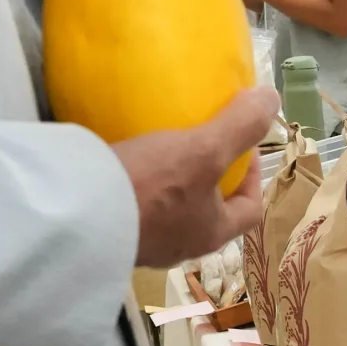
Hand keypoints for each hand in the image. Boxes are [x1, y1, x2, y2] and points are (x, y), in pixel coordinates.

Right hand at [112, 88, 276, 266]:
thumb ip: (239, 126)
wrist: (75, 216)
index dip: (255, 180)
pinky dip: (138, 189)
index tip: (244, 150)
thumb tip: (271, 98)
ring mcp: (146, 245)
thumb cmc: (150, 187)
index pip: (250, 211)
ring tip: (163, 154)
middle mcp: (183, 247)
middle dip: (213, 184)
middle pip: (211, 213)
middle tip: (203, 149)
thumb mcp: (203, 150)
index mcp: (213, 233)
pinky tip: (124, 164)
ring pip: (173, 214)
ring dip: (175, 188)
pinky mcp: (112, 235)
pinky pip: (136, 210)